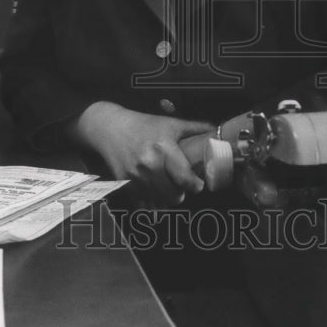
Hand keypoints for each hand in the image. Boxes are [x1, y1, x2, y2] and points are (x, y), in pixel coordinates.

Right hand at [64, 102, 213, 204]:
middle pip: (173, 195)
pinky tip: (155, 195)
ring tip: (170, 191)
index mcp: (163, 147)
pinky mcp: (125, 183)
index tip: (198, 185)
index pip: (184, 177)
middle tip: (183, 188)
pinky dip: (151, 203)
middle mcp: (149, 164)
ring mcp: (135, 176)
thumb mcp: (169, 122)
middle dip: (181, 194)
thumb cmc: (143, 124)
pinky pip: (143, 203)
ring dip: (167, 200)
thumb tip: (215, 130)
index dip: (195, 186)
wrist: (110, 128)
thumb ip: (194, 127)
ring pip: (159, 202)